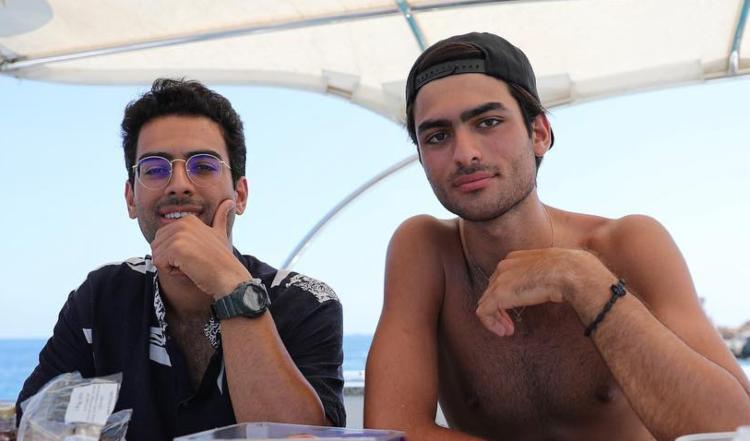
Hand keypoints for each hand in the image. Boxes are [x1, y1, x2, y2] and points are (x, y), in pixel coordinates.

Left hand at [150, 198, 249, 297]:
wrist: (228, 276)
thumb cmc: (223, 260)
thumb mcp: (220, 234)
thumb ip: (220, 218)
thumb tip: (229, 202)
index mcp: (188, 220)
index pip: (163, 239)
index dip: (175, 252)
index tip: (195, 255)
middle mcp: (182, 223)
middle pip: (157, 246)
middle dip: (170, 259)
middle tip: (192, 261)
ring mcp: (179, 235)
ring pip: (157, 255)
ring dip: (171, 266)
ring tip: (191, 265)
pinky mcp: (176, 248)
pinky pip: (159, 264)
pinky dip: (171, 272)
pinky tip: (189, 270)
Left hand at [475, 248, 610, 336]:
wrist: (571, 272)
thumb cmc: (572, 271)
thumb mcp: (555, 269)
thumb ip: (546, 275)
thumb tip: (554, 285)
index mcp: (516, 258)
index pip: (503, 278)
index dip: (508, 296)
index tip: (518, 310)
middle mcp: (504, 266)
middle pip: (492, 290)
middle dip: (500, 309)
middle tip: (510, 326)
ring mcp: (500, 280)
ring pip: (487, 302)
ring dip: (496, 319)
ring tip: (507, 331)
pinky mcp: (498, 295)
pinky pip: (484, 312)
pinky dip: (490, 324)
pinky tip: (504, 332)